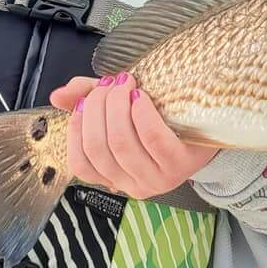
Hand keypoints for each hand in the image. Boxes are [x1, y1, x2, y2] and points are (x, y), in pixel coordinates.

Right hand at [50, 74, 219, 198]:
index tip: (84, 99)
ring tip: (126, 83)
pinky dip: (141, 114)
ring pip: (121, 142)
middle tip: (108, 83)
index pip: (80, 162)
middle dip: (97, 108)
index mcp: (114, 177)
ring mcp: (157, 178)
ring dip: (117, 106)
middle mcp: (133, 185)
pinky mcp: (180, 165)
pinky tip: (141, 97)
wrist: (209, 128)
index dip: (76, 128)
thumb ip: (87, 100)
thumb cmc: (161, 120)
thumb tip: (57, 95)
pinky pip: (152, 139)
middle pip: (99, 147)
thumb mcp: (121, 110)